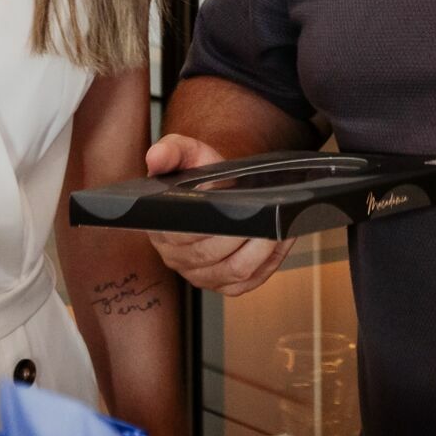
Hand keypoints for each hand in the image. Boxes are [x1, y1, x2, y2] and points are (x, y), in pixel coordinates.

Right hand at [143, 135, 293, 296]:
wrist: (216, 189)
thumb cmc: (200, 174)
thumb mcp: (186, 154)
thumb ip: (171, 151)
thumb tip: (156, 157)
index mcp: (163, 228)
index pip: (184, 234)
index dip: (211, 223)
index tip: (235, 209)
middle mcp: (177, 257)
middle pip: (212, 255)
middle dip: (243, 236)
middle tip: (267, 216)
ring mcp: (200, 275)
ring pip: (234, 271)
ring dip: (260, 251)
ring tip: (277, 228)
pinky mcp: (223, 285)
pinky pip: (248, 282)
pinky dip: (268, 264)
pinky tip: (278, 243)